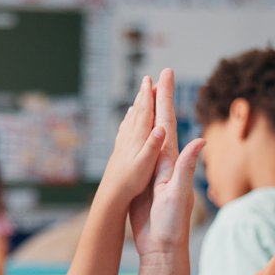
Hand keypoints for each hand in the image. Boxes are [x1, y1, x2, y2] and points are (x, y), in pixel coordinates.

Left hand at [98, 74, 167, 209]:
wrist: (112, 194)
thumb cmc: (131, 181)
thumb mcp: (146, 164)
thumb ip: (154, 145)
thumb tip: (162, 127)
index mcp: (138, 137)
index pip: (145, 111)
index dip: (149, 95)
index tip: (152, 80)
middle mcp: (129, 137)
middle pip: (138, 111)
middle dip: (143, 95)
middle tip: (148, 79)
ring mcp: (123, 143)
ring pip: (131, 119)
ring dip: (137, 105)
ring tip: (139, 95)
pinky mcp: (120, 151)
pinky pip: (125, 130)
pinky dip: (128, 120)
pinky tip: (128, 118)